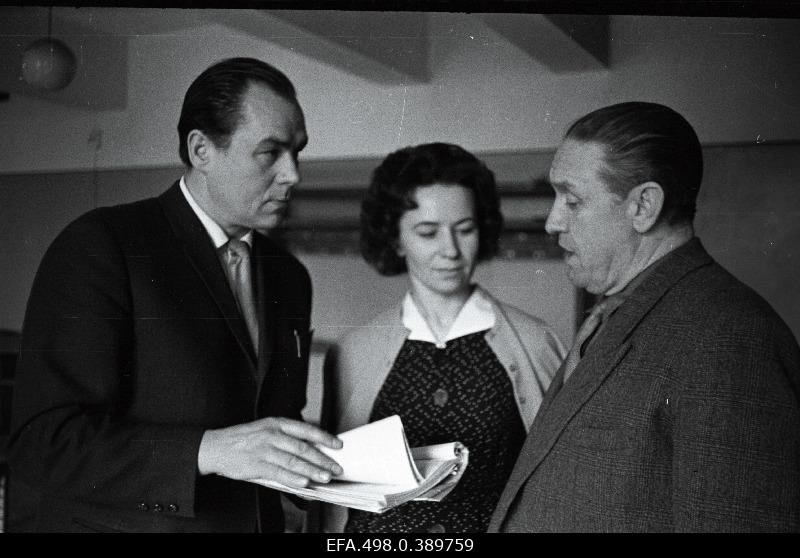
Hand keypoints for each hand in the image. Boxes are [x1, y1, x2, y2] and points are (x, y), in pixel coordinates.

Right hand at [197, 417, 342, 486]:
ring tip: (325, 477)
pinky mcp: (257, 465)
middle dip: (322, 459)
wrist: (216, 447)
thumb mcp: (265, 429)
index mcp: (277, 423)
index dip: (324, 438)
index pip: (306, 430)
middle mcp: (272, 435)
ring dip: (312, 471)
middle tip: (336, 467)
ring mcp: (264, 450)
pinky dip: (293, 479)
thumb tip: (311, 450)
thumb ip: (286, 437)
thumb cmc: (243, 439)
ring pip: (294, 461)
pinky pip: (279, 473)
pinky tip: (304, 483)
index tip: (338, 445)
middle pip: (303, 447)